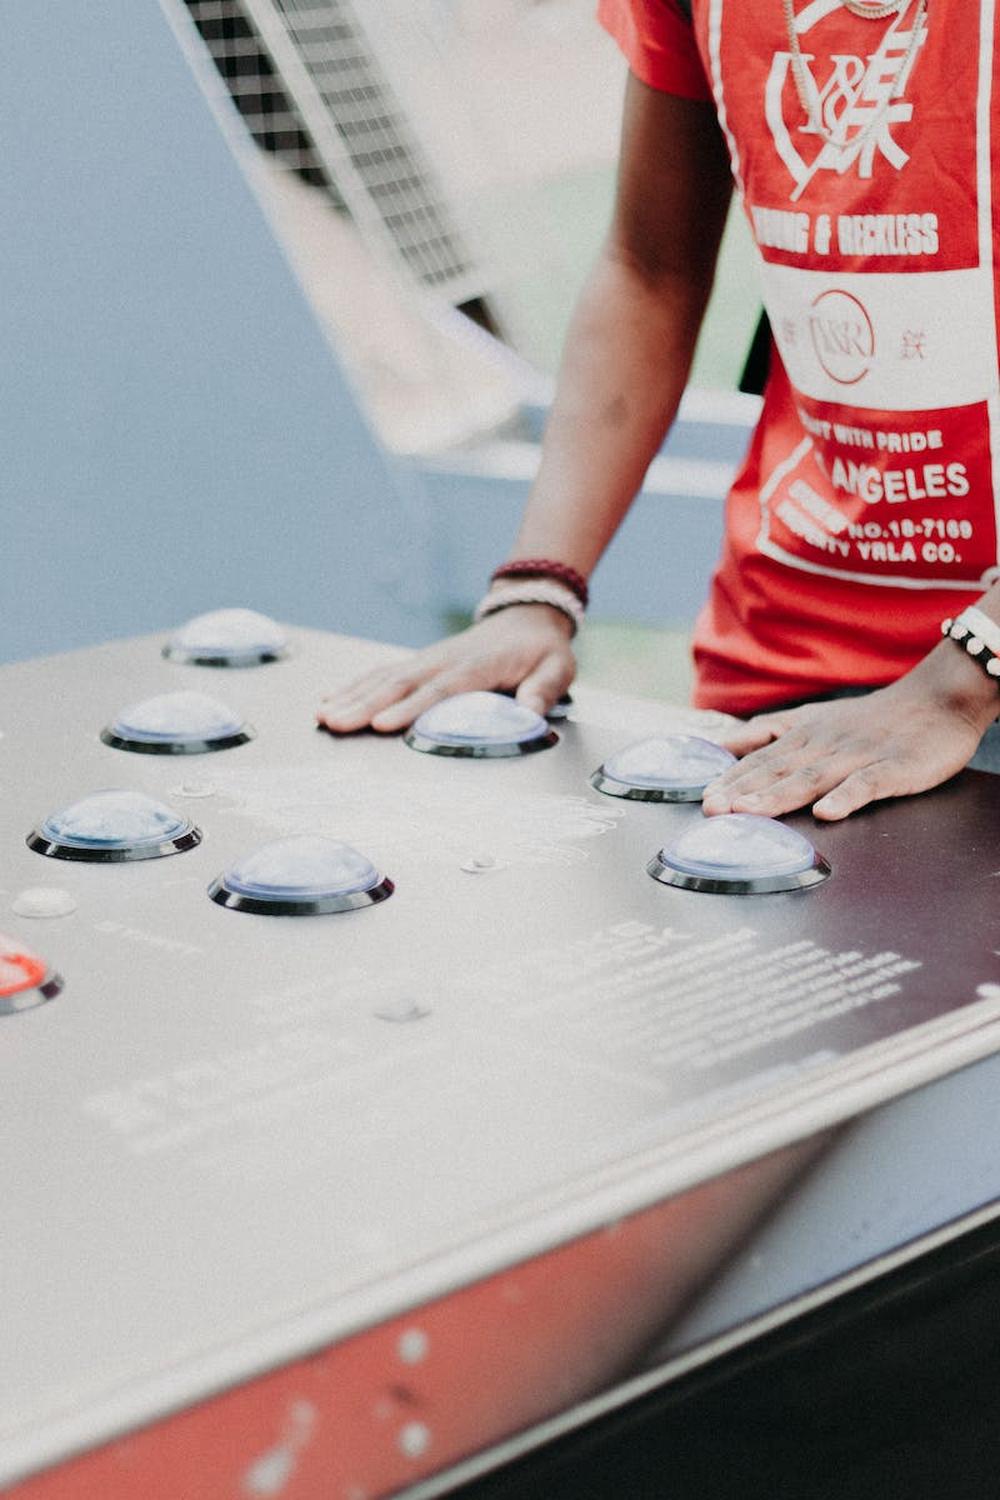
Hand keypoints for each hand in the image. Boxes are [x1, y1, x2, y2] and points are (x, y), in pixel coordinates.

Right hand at [317, 606, 575, 733]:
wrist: (526, 618)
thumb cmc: (540, 651)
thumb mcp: (557, 669)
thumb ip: (543, 690)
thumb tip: (531, 712)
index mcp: (477, 667)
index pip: (440, 690)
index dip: (410, 708)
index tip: (382, 724)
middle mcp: (444, 661)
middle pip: (400, 684)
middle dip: (364, 705)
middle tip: (335, 723)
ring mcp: (427, 660)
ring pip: (383, 678)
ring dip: (351, 696)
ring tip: (323, 715)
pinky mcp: (418, 663)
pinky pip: (381, 674)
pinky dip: (354, 686)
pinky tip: (330, 699)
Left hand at [701, 645, 998, 821]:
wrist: (938, 699)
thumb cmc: (875, 717)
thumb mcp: (814, 717)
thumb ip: (770, 732)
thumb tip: (724, 744)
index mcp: (806, 735)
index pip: (761, 759)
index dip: (731, 779)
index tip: (703, 797)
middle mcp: (825, 744)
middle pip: (778, 770)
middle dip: (742, 790)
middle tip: (712, 809)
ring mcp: (858, 756)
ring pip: (812, 777)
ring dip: (779, 795)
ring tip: (751, 812)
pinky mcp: (892, 768)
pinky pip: (866, 784)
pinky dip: (845, 797)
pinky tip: (826, 813)